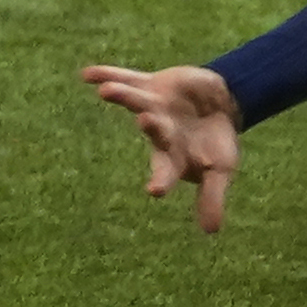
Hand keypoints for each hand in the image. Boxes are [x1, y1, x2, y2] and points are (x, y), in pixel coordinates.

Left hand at [83, 62, 240, 233]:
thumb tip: (211, 233)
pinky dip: (109, 73)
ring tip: (107, 91)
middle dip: (150, 125)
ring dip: (123, 95)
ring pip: (137, 101)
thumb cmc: (214, 144)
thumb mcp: (220, 171)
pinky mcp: (152, 85)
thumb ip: (212, 197)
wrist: (220, 107)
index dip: (161, 179)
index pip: (166, 170)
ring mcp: (153, 107)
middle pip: (153, 129)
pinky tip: (86, 74)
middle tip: (146, 120)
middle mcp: (158, 131)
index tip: (156, 191)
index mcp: (172, 156)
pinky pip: (128, 77)